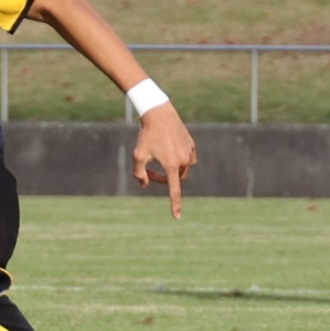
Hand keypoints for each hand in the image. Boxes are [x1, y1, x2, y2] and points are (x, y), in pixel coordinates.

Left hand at [132, 103, 194, 219]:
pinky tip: (168, 149)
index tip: (177, 217)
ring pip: (182, 169)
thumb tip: (145, 184)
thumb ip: (139, 173)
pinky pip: (187, 158)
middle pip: (175, 178)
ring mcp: (189, 152)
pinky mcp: (191, 145)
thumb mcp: (138, 155)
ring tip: (159, 159)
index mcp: (171, 165)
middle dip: (163, 178)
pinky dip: (179, 159)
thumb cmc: (146, 135)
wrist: (159, 113)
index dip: (175, 204)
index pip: (174, 190)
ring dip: (172, 169)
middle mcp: (183, 160)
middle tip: (149, 170)